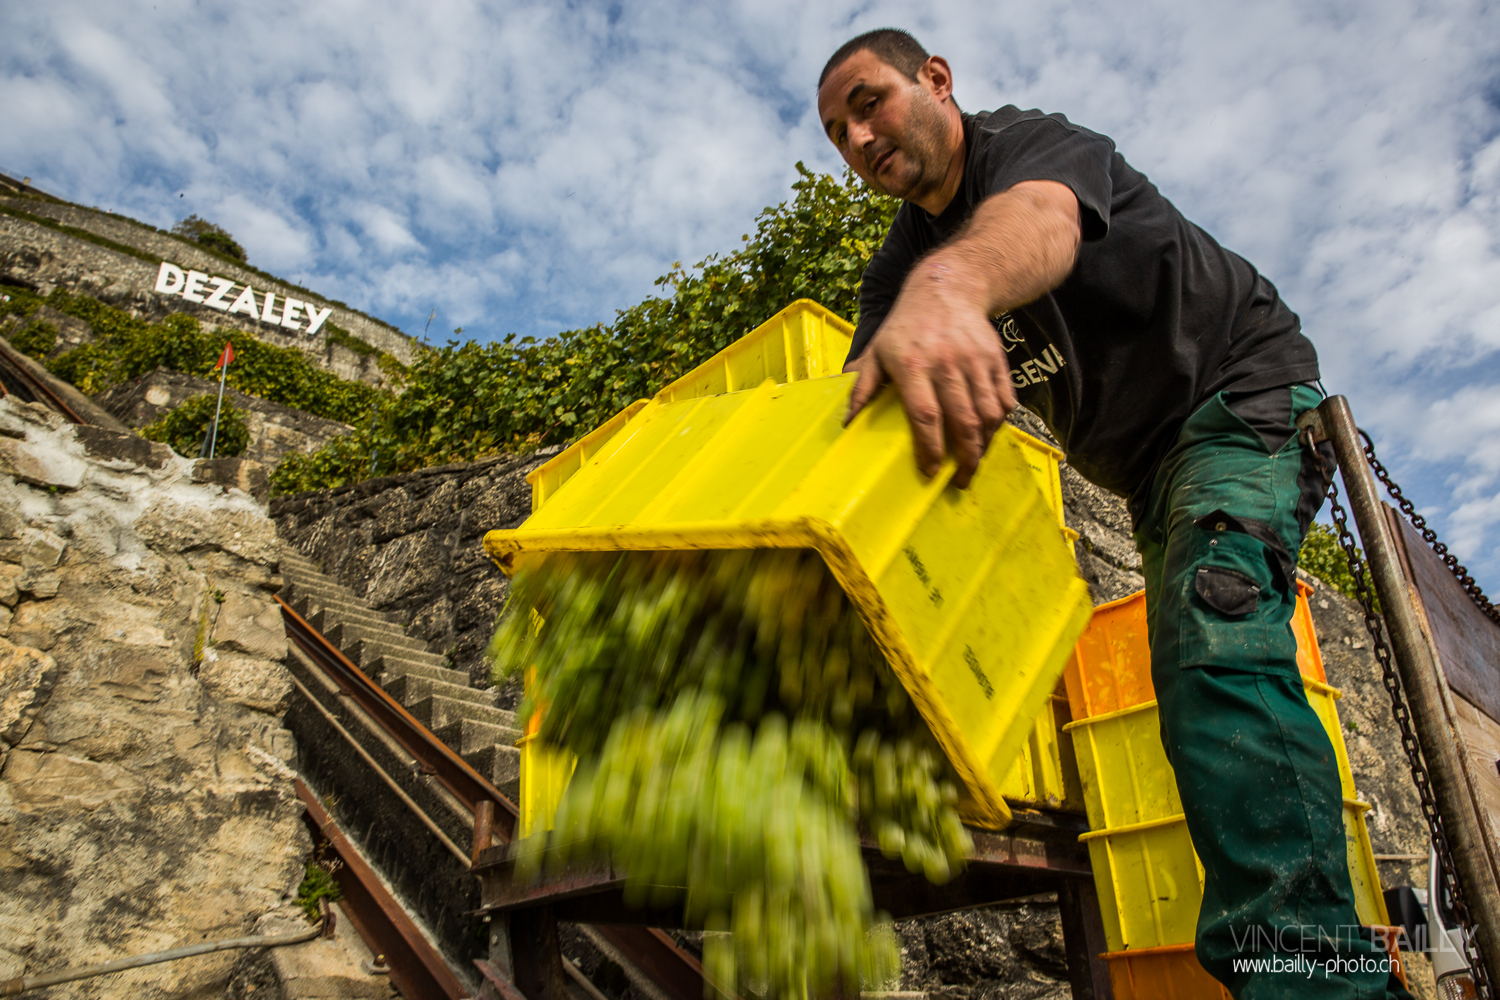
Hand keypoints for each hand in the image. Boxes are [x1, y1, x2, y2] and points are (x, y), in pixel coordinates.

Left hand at [844, 258, 1016, 487]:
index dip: (930, 447)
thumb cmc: (906, 325)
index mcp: (913, 365)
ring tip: (975, 460)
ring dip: (984, 444)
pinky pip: (1005, 399)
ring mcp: (975, 361)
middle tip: (961, 480)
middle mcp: (947, 364)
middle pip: (962, 420)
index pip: (925, 415)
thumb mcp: (877, 350)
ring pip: (988, 414)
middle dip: (965, 457)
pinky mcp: (996, 359)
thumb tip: (847, 422)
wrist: (948, 287)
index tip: (930, 470)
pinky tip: (988, 434)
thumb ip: (862, 386)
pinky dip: (999, 422)